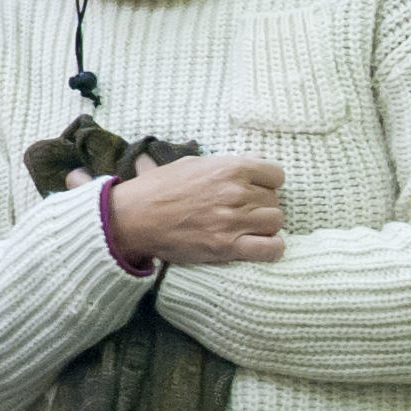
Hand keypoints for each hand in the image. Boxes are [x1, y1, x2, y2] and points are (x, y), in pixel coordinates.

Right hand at [103, 154, 286, 264]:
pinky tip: (258, 246)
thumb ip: (227, 164)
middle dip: (263, 206)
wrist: (133, 218)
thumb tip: (254, 162)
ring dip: (265, 227)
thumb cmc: (159, 189)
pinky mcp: (227, 247)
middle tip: (244, 213)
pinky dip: (271, 249)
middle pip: (275, 200)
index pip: (276, 174)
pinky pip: (271, 248)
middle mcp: (236, 192)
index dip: (268, 184)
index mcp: (230, 168)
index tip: (257, 191)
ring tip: (248, 229)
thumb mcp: (194, 164)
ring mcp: (233, 220)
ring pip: (276, 222)